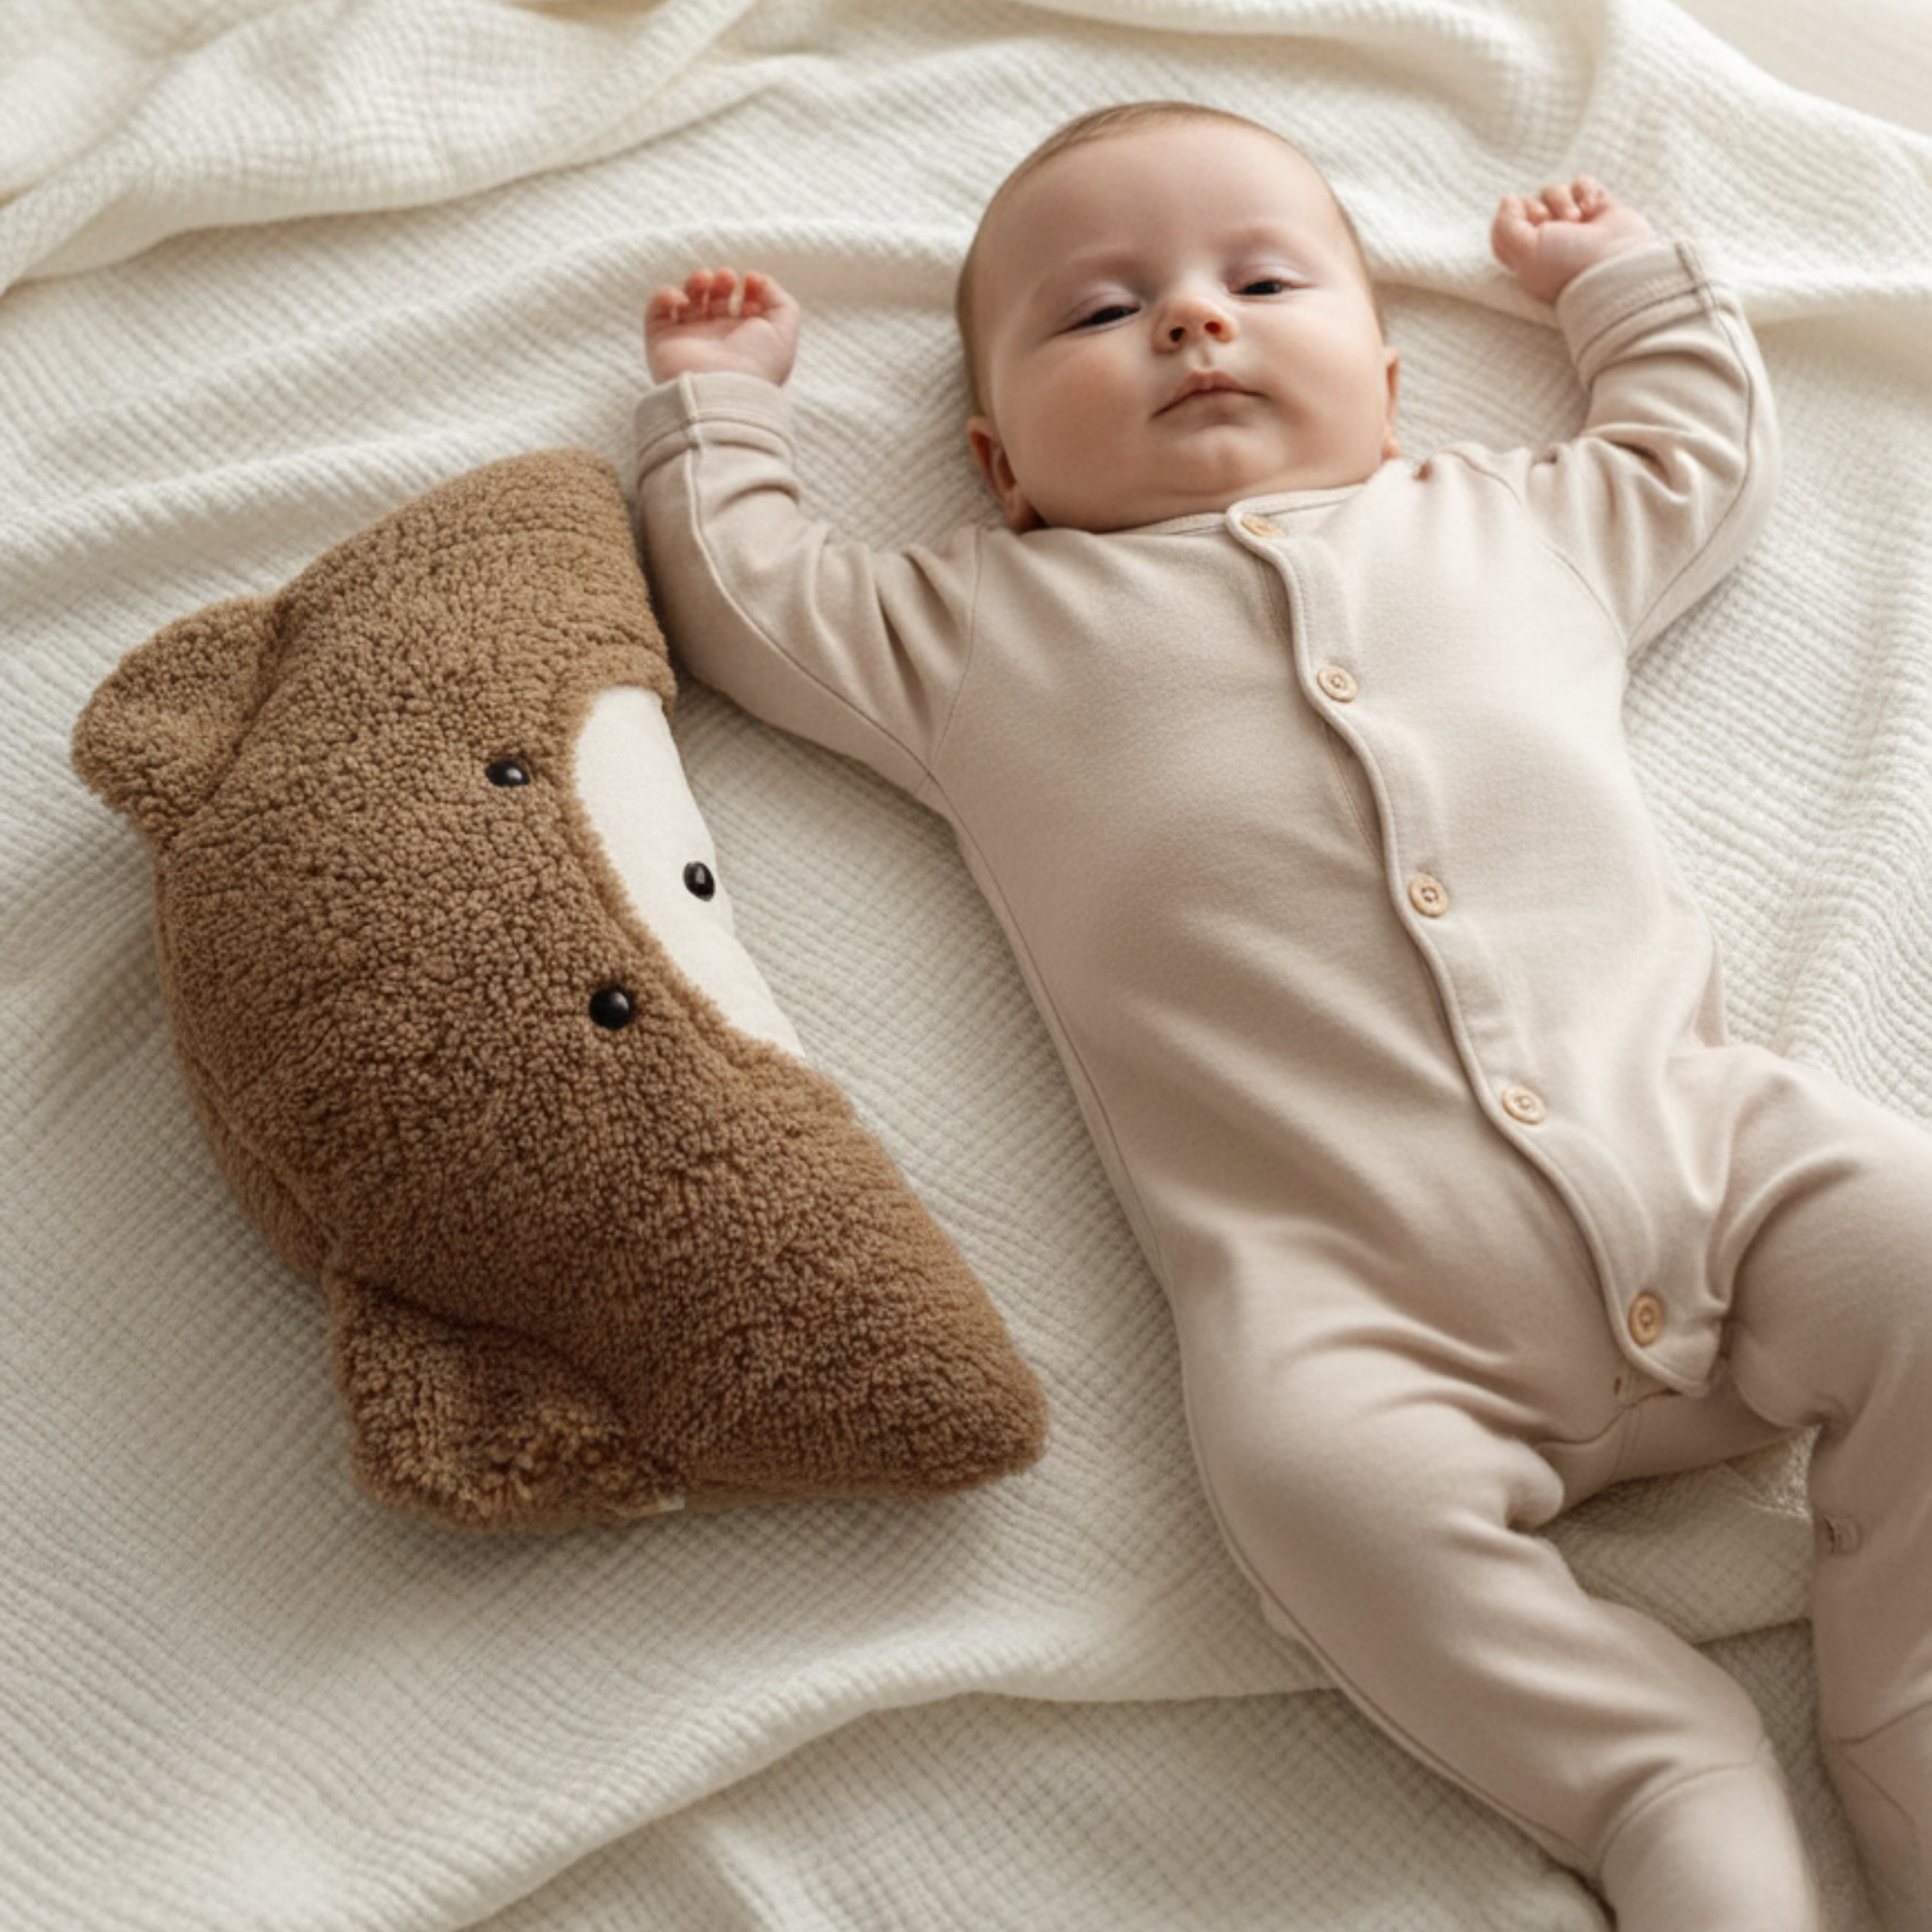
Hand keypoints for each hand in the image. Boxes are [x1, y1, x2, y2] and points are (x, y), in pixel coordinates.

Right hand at [644, 267, 800, 384]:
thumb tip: (759, 281)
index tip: (752, 282)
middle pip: (717, 300)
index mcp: (746, 340)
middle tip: (727, 279)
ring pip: (688, 301)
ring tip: (705, 279)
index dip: (751, 288)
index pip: (745, 306)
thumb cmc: (756, 364)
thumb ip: (781, 301)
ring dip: (696, 282)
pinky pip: (657, 311)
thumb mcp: (784, 330)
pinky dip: (666, 295)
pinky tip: (681, 299)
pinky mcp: (663, 341)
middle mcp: (717, 341)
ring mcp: (689, 341)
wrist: (721, 393)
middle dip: (723, 281)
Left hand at [1490, 179, 1658, 305]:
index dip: (1508, 220)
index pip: (1504, 229)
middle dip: (1536, 208)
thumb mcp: (1524, 251)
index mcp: (1527, 257)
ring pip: (1554, 191)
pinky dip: (1585, 190)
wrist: (1616, 265)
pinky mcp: (1599, 208)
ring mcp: (1574, 223)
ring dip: (1561, 200)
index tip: (1524, 227)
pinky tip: (1592, 207)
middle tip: (1551, 224)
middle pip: (1528, 205)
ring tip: (1576, 219)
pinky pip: (1582, 183)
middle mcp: (1548, 240)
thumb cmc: (1566, 265)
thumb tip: (1507, 199)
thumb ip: (1506, 226)